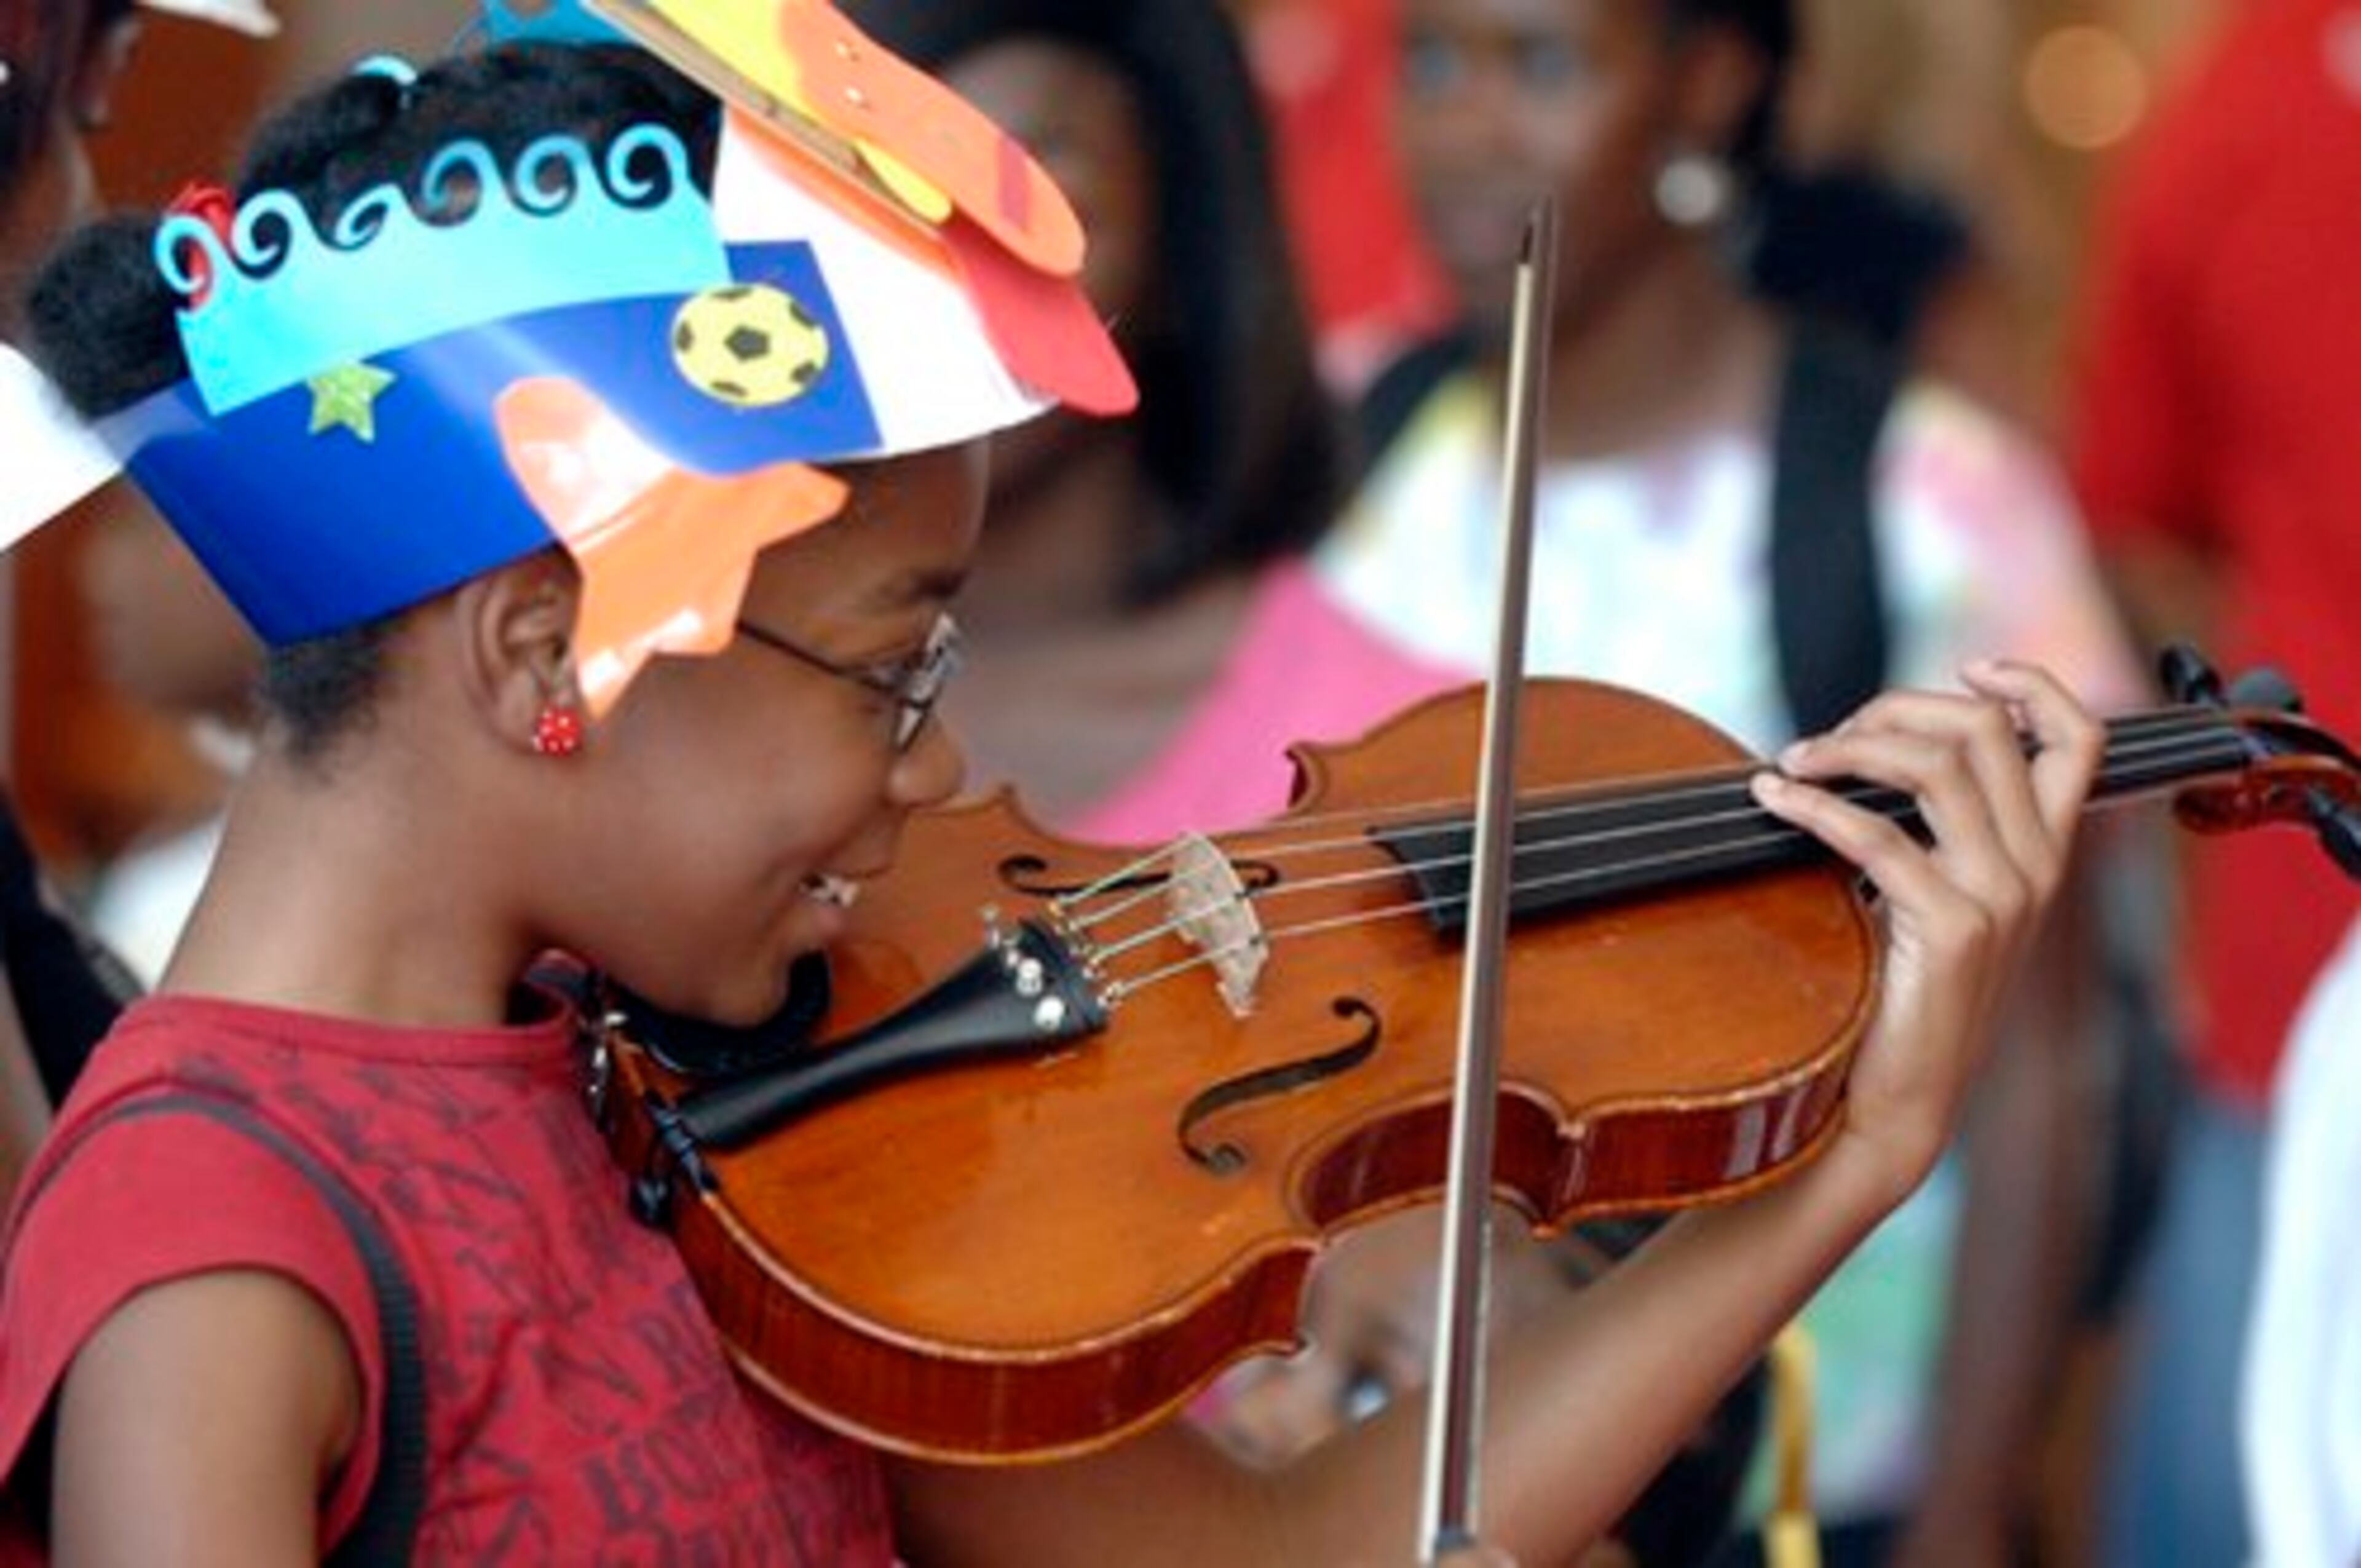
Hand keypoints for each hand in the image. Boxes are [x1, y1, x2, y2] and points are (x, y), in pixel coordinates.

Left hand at [1748, 660, 2100, 1201]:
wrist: (1895, 1105)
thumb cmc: (1901, 999)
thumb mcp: (1938, 900)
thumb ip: (1937, 831)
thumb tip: (1872, 745)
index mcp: (2044, 856)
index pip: (2080, 739)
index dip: (2030, 684)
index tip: (1966, 665)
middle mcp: (2038, 871)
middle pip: (1985, 731)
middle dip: (1895, 709)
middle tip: (1827, 738)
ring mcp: (2002, 900)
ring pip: (1938, 765)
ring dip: (1850, 746)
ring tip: (1792, 762)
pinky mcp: (1953, 932)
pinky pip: (1878, 834)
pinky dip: (1814, 804)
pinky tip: (1772, 799)